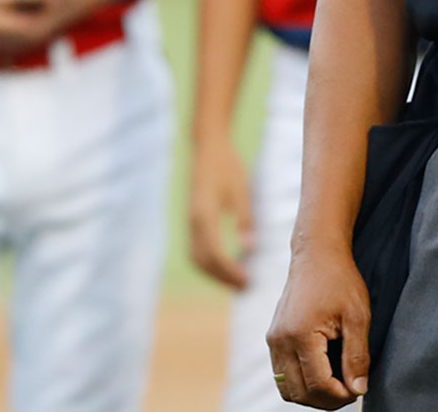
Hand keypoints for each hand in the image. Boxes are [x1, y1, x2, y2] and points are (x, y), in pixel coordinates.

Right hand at [189, 138, 254, 289]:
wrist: (207, 148)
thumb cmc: (227, 166)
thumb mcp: (241, 189)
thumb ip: (244, 219)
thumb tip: (249, 248)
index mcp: (204, 215)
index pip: (214, 253)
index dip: (230, 271)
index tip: (247, 281)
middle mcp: (193, 222)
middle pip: (203, 261)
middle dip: (222, 278)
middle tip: (245, 288)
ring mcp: (189, 222)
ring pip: (196, 258)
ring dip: (214, 274)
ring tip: (237, 282)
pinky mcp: (191, 220)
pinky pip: (196, 249)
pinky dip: (209, 262)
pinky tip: (226, 266)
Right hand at [266, 247, 370, 406]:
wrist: (316, 253)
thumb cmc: (340, 280)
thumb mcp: (358, 316)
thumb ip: (357, 356)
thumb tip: (358, 389)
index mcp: (300, 335)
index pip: (317, 384)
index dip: (340, 396)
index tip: (358, 390)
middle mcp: (280, 341)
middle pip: (299, 392)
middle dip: (326, 400)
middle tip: (350, 390)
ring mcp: (273, 340)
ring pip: (287, 388)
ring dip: (312, 394)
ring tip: (338, 384)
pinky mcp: (273, 338)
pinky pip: (283, 374)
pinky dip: (302, 382)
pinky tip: (324, 372)